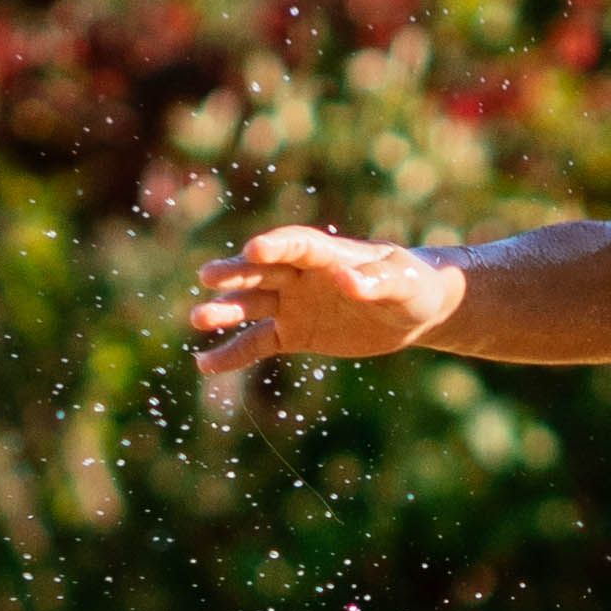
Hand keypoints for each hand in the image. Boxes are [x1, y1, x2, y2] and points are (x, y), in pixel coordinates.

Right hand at [190, 226, 457, 395]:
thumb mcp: (403, 283)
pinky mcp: (293, 333)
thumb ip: (376, 281)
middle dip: (237, 273)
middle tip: (208, 276)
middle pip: (263, 271)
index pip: (297, 246)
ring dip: (225, 311)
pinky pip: (257, 343)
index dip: (276, 247)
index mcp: (329, 254)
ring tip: (197, 319)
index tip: (254, 250)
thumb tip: (347, 281)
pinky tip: (204, 364)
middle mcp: (302, 276)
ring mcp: (293, 303)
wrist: (412, 311)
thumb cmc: (413, 285)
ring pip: (252, 305)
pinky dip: (231, 353)